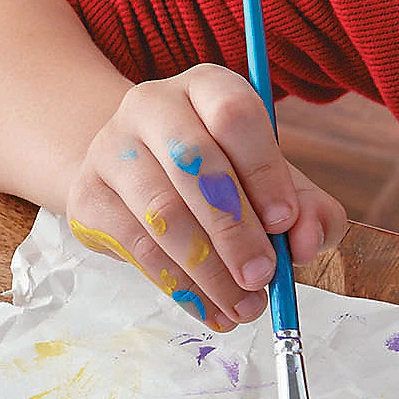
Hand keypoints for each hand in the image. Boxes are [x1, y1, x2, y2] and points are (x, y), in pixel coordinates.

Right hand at [64, 65, 347, 328]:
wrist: (142, 178)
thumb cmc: (229, 180)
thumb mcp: (279, 188)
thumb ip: (309, 212)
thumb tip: (305, 241)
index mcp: (209, 88)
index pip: (234, 114)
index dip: (263, 171)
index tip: (285, 223)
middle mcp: (154, 105)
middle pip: (194, 163)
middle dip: (234, 229)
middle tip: (262, 277)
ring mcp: (112, 147)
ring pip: (162, 211)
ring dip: (209, 269)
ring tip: (245, 307)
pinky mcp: (89, 195)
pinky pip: (136, 246)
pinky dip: (180, 285)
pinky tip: (213, 310)